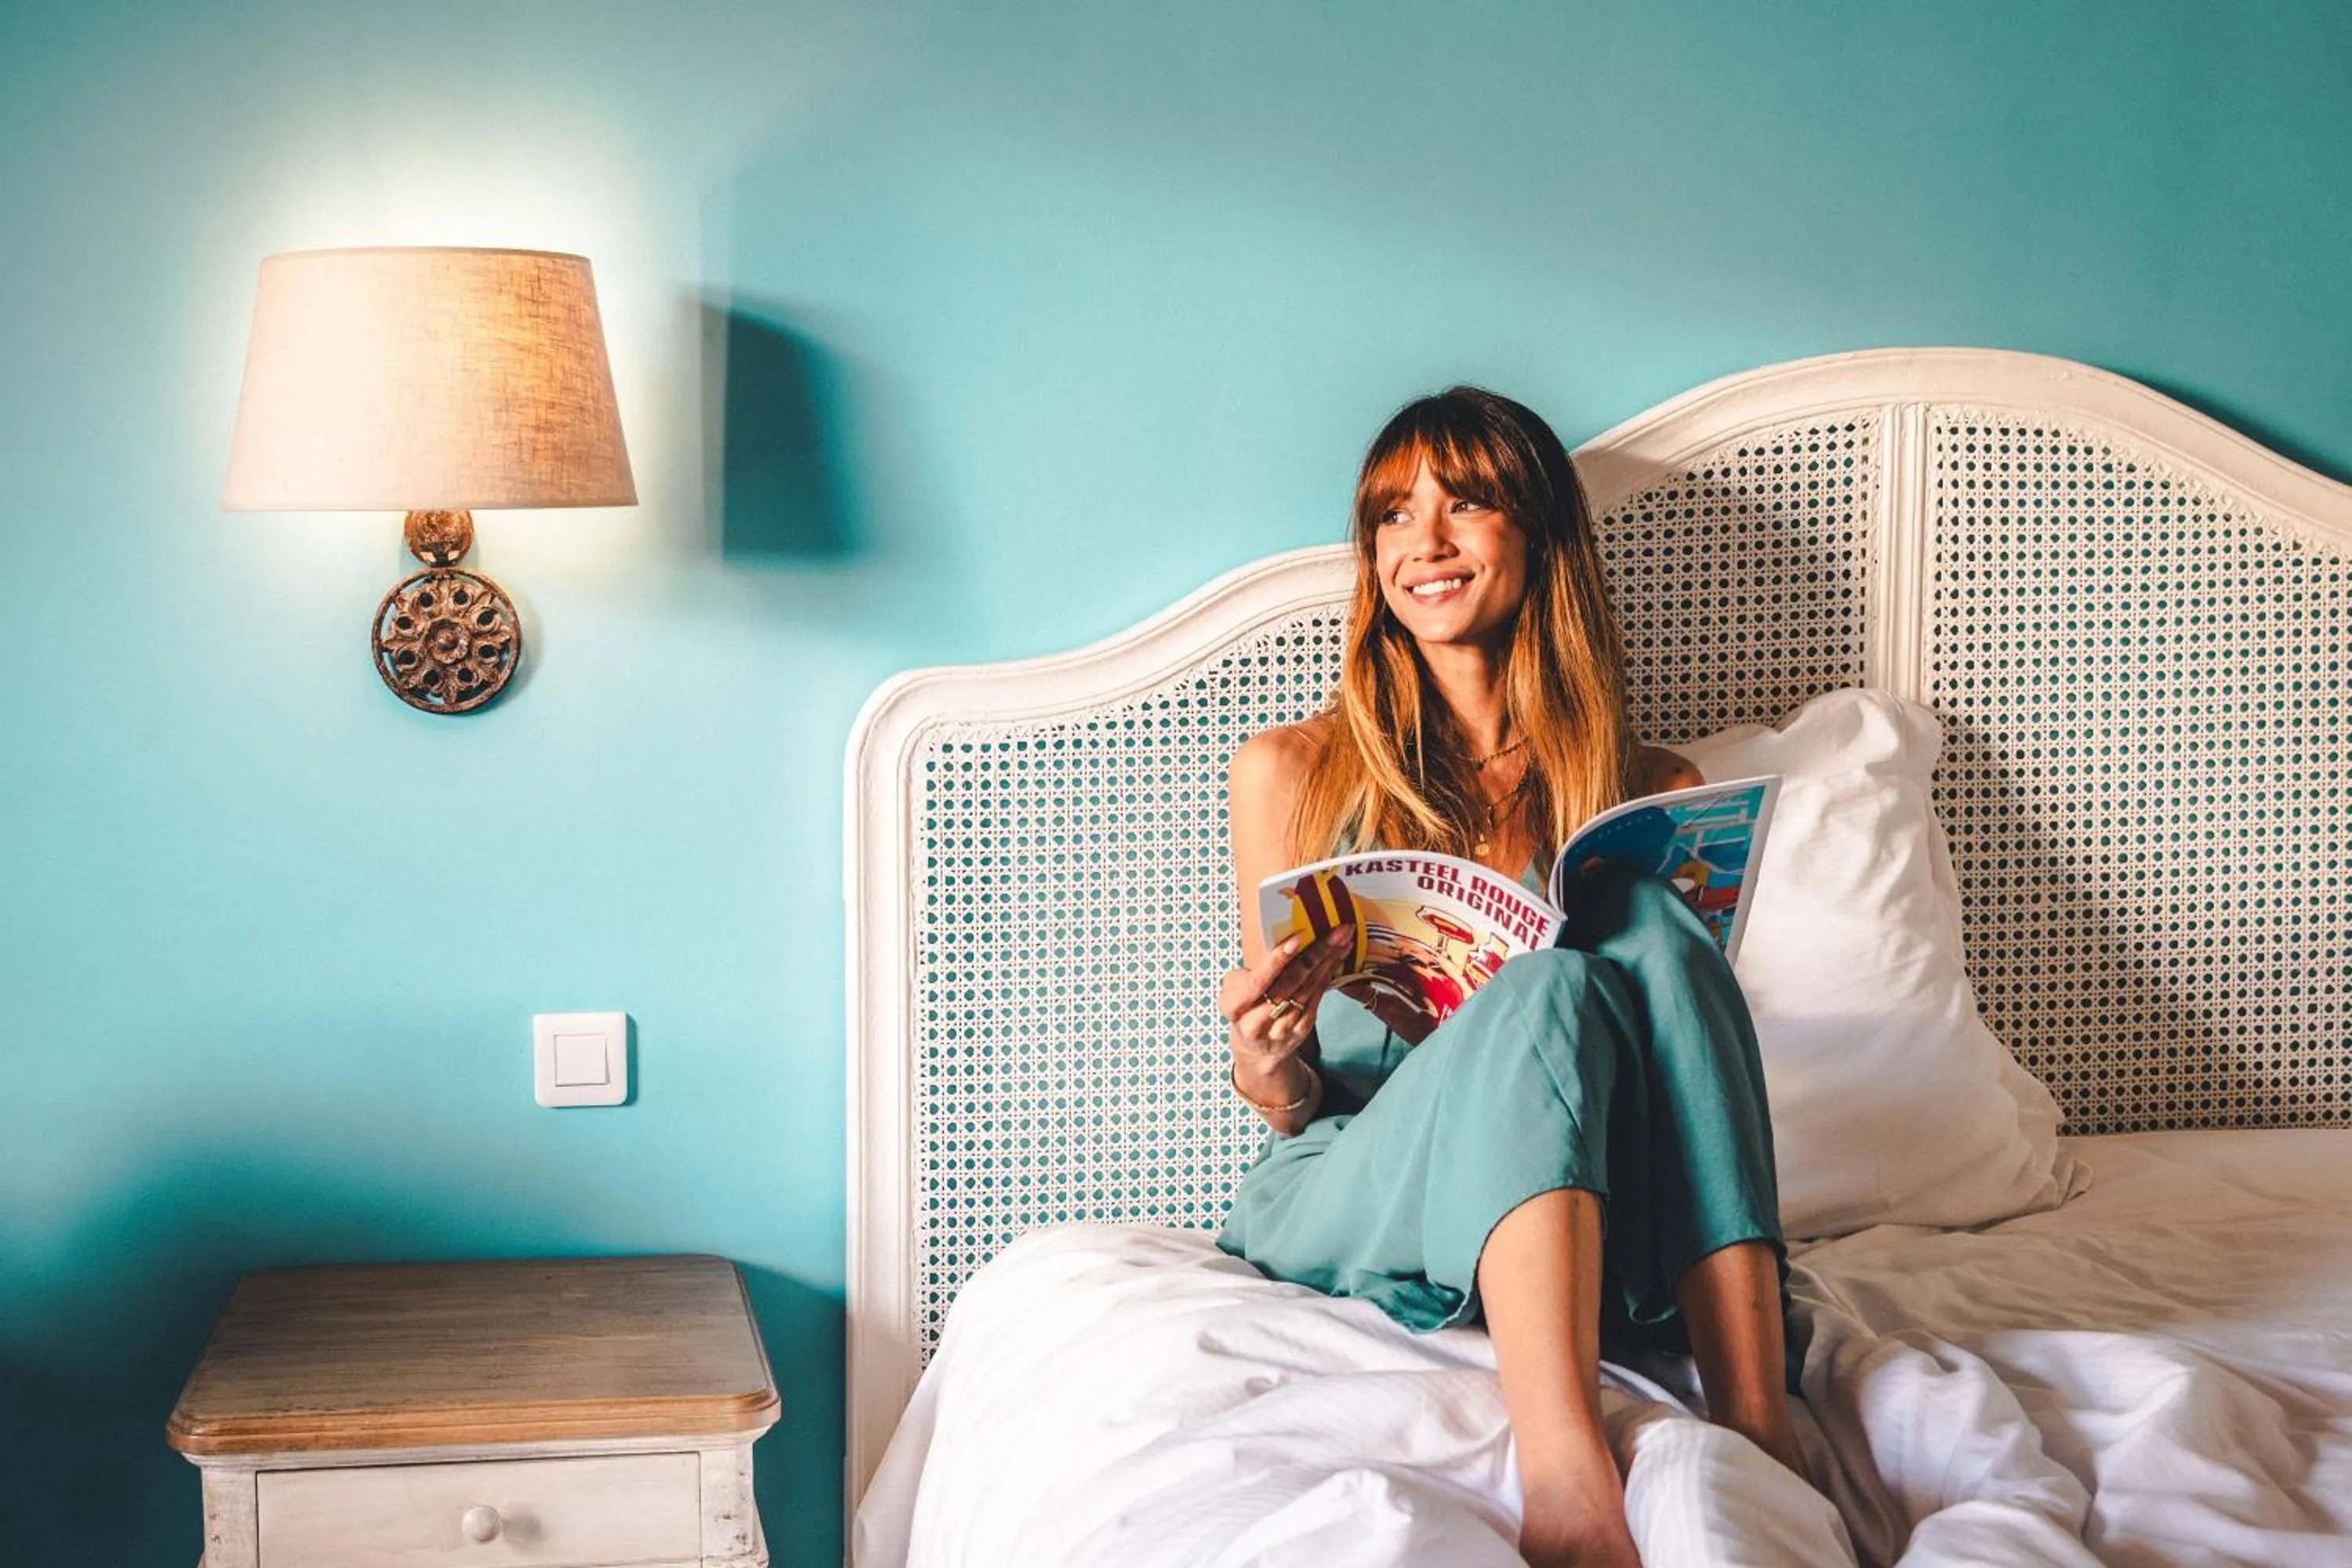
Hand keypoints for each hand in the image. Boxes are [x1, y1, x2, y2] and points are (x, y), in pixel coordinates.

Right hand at [1218, 927, 1352, 1068]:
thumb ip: (1250, 971)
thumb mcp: (1233, 988)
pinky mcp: (1300, 1031)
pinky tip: (1337, 959)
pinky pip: (1316, 1000)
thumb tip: (1280, 947)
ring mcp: (1281, 1029)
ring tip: (1343, 939)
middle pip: (1290, 983)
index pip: (1259, 980)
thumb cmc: (1245, 1007)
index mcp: (1235, 1005)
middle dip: (1316, 954)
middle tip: (1337, 931)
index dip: (1278, 960)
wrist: (1256, 1049)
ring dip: (1328, 962)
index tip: (1298, 938)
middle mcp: (1257, 1021)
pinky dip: (1328, 977)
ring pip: (1307, 990)